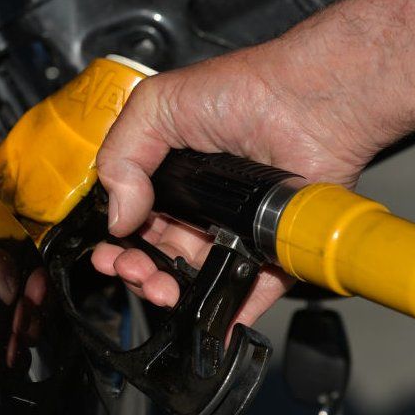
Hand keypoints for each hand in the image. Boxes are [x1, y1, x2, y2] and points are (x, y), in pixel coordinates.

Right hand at [93, 40, 398, 324]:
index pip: (133, 222)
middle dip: (136, 271)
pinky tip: (209, 324)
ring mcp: (236, 229)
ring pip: (195, 277)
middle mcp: (201, 205)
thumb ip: (121, 154)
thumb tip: (115, 216)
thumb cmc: (244, 90)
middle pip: (158, 256)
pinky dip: (230, 313)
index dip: (117, 242)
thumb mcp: (157, 105)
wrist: (307, 100)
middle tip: (132, 270)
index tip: (107, 254)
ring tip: (163, 288)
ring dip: (171, 292)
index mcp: (171, 175)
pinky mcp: (272, 249)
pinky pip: (250, 290)